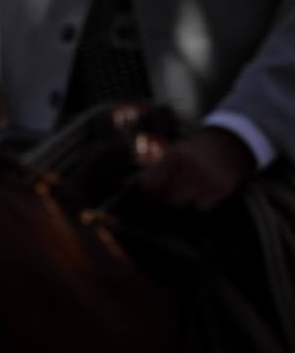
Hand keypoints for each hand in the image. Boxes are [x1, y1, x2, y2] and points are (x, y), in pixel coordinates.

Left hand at [135, 126, 256, 210]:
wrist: (228, 144)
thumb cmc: (193, 151)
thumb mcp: (171, 153)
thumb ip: (149, 170)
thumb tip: (125, 184)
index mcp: (174, 155)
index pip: (151, 183)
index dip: (146, 191)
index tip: (146, 192)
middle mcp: (192, 167)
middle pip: (166, 197)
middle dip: (161, 199)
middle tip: (163, 195)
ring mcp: (209, 179)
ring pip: (182, 205)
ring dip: (178, 203)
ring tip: (180, 193)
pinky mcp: (223, 189)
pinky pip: (201, 209)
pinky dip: (195, 206)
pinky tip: (196, 196)